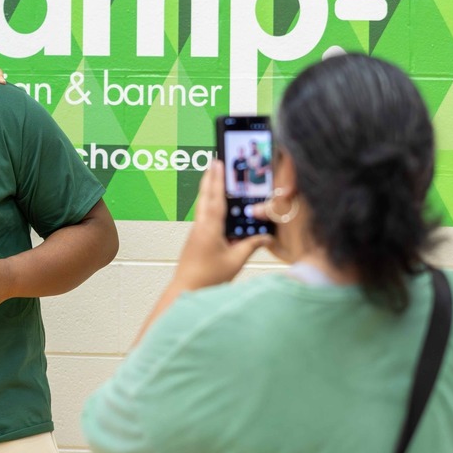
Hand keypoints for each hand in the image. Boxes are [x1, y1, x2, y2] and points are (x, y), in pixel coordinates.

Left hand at [173, 160, 271, 291]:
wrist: (186, 290)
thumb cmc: (207, 278)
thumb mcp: (235, 261)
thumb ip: (251, 246)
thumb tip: (265, 237)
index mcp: (209, 228)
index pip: (215, 198)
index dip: (218, 179)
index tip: (218, 162)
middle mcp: (200, 226)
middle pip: (205, 197)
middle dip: (210, 178)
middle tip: (214, 162)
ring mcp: (196, 232)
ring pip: (203, 206)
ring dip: (210, 190)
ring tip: (216, 177)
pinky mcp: (196, 238)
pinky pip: (205, 217)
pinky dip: (211, 206)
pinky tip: (218, 206)